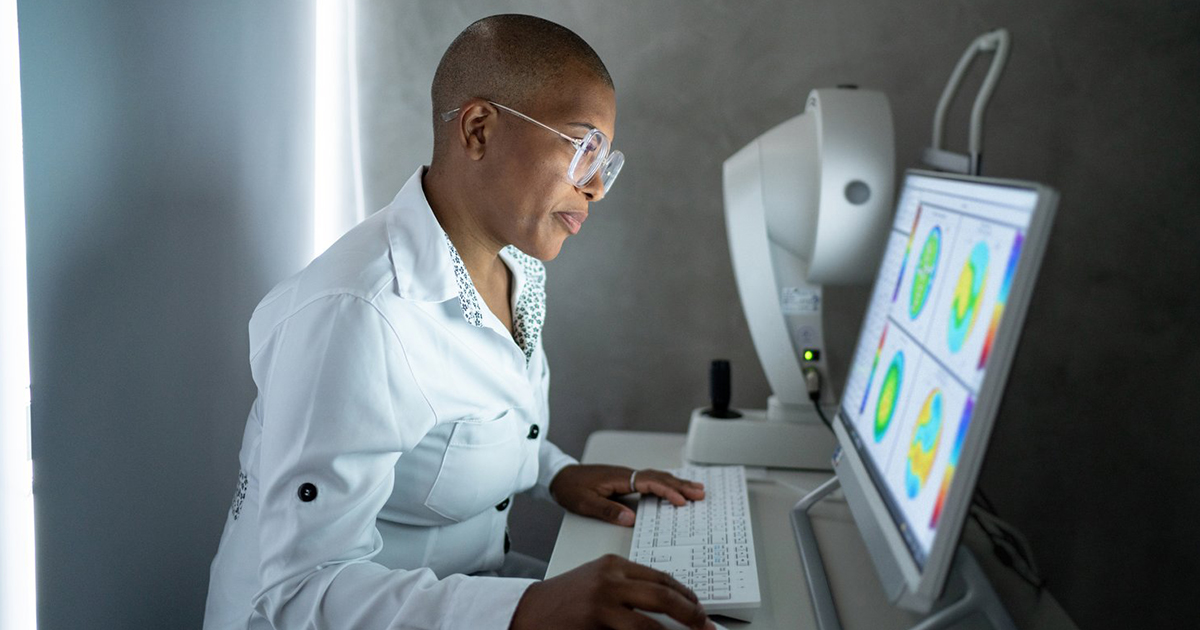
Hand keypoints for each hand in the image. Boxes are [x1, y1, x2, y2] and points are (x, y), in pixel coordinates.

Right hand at [509, 554, 714, 629]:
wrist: (529, 611)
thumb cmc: (563, 600)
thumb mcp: (597, 582)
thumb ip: (627, 588)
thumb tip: (665, 604)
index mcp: (614, 564)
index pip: (660, 576)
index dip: (684, 594)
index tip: (698, 607)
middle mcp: (611, 578)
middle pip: (663, 593)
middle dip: (690, 612)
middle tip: (706, 626)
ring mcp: (604, 600)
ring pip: (653, 617)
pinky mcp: (597, 620)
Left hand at [549, 464, 704, 525]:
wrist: (558, 476)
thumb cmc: (570, 488)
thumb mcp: (585, 503)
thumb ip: (608, 510)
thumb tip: (631, 518)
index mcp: (619, 478)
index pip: (650, 482)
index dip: (667, 491)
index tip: (682, 501)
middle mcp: (626, 474)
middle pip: (659, 477)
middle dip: (680, 485)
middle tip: (700, 493)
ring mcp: (626, 476)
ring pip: (657, 477)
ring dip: (676, 483)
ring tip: (695, 489)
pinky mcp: (625, 480)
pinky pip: (651, 480)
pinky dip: (665, 484)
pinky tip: (672, 487)